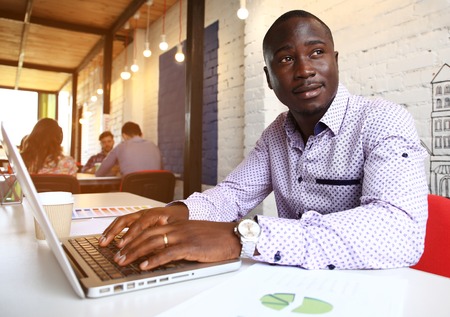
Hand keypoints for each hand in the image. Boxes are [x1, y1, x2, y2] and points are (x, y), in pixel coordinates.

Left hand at [98, 204, 240, 269]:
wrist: (231, 236)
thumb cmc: (213, 237)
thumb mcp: (191, 233)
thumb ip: (175, 238)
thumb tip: (159, 251)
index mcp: (176, 223)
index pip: (148, 227)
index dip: (132, 236)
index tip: (121, 245)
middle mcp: (176, 227)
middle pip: (146, 234)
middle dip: (128, 245)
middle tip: (117, 256)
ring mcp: (182, 236)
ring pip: (152, 242)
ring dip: (135, 252)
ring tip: (124, 261)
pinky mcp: (189, 247)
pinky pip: (167, 253)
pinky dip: (154, 260)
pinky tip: (144, 266)